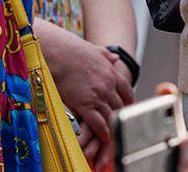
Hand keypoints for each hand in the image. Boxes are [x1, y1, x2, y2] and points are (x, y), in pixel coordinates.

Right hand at [44, 27, 132, 167]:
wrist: (59, 54)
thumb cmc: (73, 50)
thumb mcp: (96, 50)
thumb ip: (107, 56)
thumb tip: (116, 57)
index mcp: (112, 73)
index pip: (127, 91)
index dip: (128, 101)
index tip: (127, 107)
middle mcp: (108, 86)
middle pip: (119, 106)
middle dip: (120, 115)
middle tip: (118, 123)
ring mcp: (98, 96)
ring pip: (110, 116)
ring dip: (112, 126)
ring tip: (113, 134)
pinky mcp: (85, 105)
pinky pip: (98, 123)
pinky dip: (103, 132)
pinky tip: (104, 137)